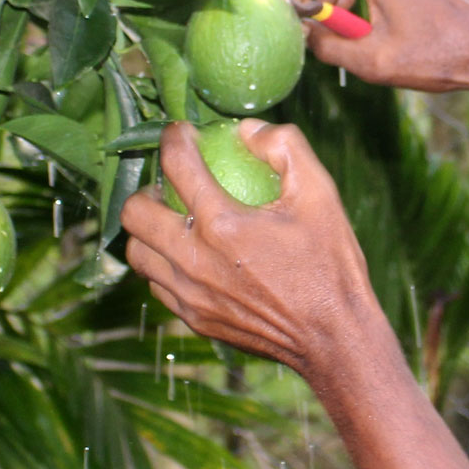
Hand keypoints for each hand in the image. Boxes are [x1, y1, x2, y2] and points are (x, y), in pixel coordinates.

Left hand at [120, 120, 393, 379]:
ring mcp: (189, 295)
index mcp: (222, 224)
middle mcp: (194, 261)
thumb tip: (246, 130)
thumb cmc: (330, 262)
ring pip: (137, 253)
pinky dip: (164, 264)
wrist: (334, 339)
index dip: (174, 137)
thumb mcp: (321, 193)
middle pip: (134, 212)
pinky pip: (157, 284)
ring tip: (177, 220)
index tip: (183, 132)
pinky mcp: (193, 319)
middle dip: (148, 187)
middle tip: (174, 183)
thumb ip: (285, 146)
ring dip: (149, 229)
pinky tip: (192, 256)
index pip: (176, 164)